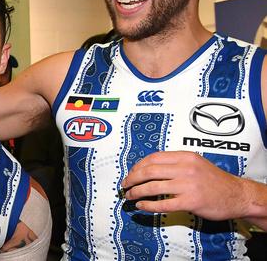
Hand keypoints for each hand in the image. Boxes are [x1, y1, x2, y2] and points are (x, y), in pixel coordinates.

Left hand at [122, 151, 246, 220]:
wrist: (237, 195)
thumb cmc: (214, 180)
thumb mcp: (195, 163)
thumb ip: (175, 163)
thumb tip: (148, 168)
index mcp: (184, 156)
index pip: (153, 158)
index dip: (137, 166)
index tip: (130, 173)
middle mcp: (185, 168)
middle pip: (149, 171)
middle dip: (132, 178)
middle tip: (124, 185)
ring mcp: (188, 185)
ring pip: (152, 187)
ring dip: (136, 192)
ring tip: (130, 196)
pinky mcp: (190, 201)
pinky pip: (163, 204)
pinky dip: (148, 205)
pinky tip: (141, 206)